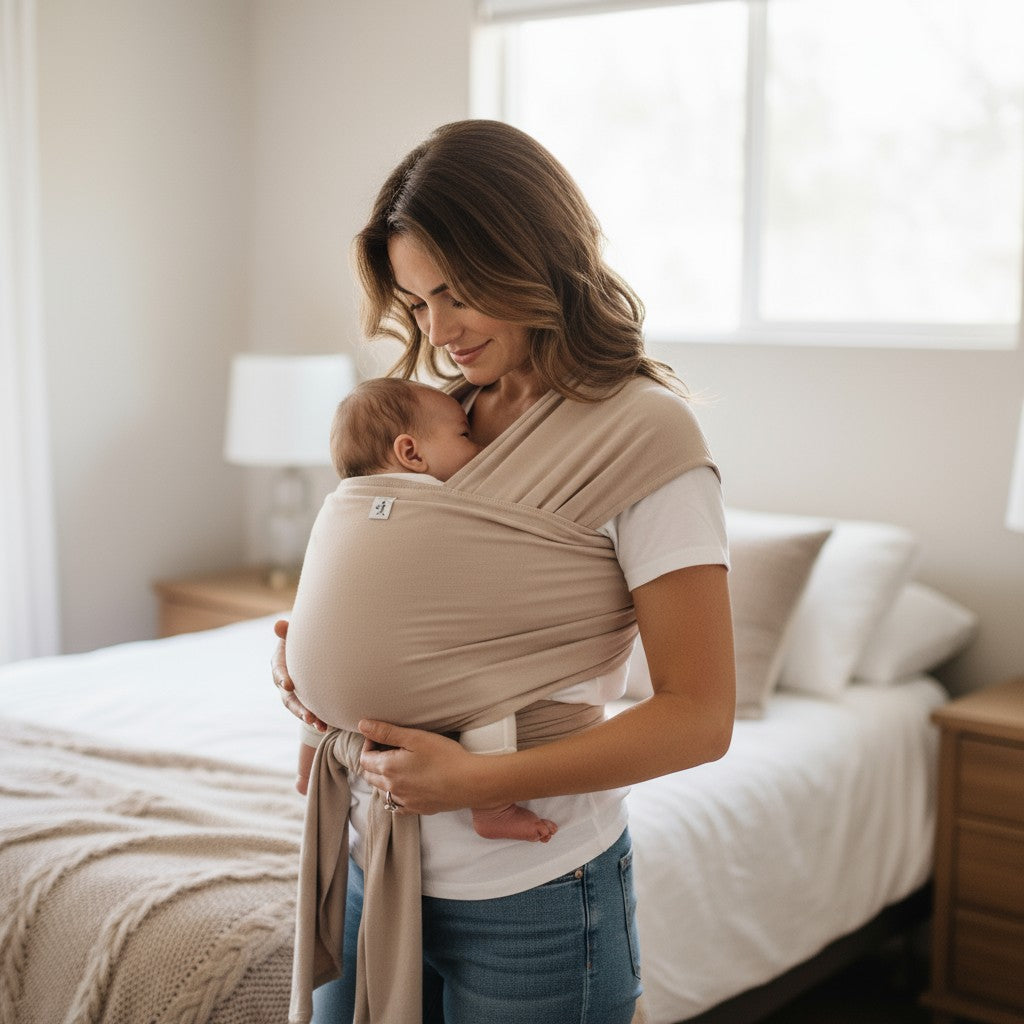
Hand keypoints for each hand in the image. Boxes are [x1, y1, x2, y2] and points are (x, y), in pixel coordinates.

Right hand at [271, 619, 327, 731]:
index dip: (281, 678)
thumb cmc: (303, 639)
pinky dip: (317, 720)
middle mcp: (284, 682)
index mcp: (280, 664)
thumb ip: (287, 632)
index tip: (288, 684)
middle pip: (288, 697)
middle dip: (297, 707)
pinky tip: (326, 726)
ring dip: (307, 717)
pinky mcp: (306, 700)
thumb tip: (278, 625)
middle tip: (307, 716)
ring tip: (319, 725)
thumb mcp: (294, 635)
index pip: (278, 671)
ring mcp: (295, 693)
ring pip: (298, 708)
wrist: (314, 651)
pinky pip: (310, 712)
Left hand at [358, 719, 480, 814]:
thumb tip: (362, 725)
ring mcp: (404, 801)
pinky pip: (397, 804)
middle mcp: (392, 788)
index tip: (383, 736)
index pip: (364, 758)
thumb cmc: (444, 756)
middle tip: (390, 748)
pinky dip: (396, 794)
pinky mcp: (417, 809)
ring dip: (384, 778)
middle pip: (370, 776)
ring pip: (383, 790)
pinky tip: (408, 785)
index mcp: (388, 768)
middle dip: (374, 761)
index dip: (370, 744)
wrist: (469, 782)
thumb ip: (386, 731)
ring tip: (401, 764)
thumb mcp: (414, 737)